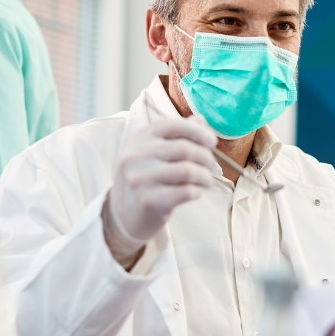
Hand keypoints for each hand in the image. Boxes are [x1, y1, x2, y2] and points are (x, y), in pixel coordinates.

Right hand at [104, 117, 218, 261]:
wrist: (123, 215)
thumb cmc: (145, 180)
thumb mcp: (152, 153)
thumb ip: (175, 136)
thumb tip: (200, 120)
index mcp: (138, 139)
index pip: (173, 125)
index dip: (198, 132)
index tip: (212, 142)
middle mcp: (136, 156)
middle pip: (184, 148)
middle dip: (205, 157)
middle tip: (212, 165)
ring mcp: (140, 178)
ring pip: (188, 170)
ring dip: (205, 176)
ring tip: (207, 181)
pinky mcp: (148, 200)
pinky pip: (185, 192)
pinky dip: (197, 191)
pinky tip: (196, 192)